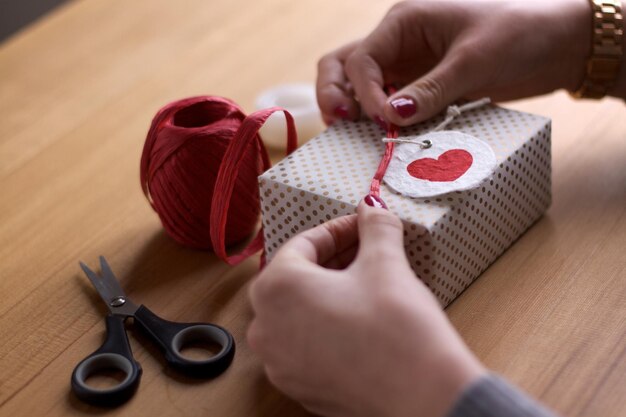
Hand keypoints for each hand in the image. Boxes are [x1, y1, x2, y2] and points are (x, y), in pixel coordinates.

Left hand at [247, 200, 485, 416]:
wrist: (423, 396)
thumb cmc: (397, 328)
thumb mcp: (386, 263)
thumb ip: (374, 227)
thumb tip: (372, 208)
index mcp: (276, 289)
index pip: (303, 244)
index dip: (338, 230)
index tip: (362, 225)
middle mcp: (266, 327)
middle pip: (294, 278)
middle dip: (331, 259)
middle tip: (364, 249)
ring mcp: (279, 362)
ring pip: (297, 312)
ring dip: (326, 292)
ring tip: (363, 282)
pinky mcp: (299, 387)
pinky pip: (304, 343)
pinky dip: (324, 325)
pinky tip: (357, 320)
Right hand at [316, 0, 590, 126]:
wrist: (556, 44)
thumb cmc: (519, 34)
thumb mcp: (473, 61)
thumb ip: (431, 90)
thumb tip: (392, 117)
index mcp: (404, 21)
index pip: (362, 59)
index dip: (364, 92)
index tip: (384, 120)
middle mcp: (397, 43)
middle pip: (343, 66)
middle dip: (335, 94)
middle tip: (340, 124)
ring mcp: (407, 66)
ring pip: (360, 87)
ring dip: (354, 110)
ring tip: (356, 136)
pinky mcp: (421, 87)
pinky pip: (389, 104)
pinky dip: (381, 121)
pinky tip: (387, 138)